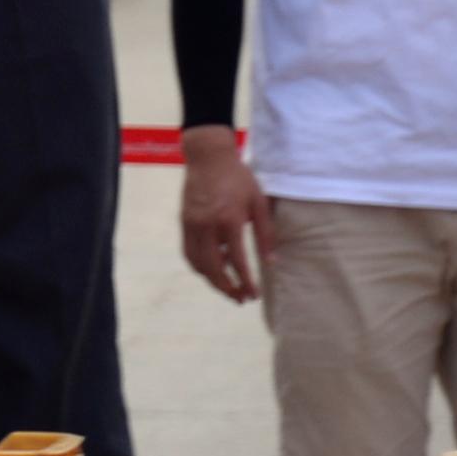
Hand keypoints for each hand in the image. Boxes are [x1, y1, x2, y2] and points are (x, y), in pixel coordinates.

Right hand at [178, 127, 269, 303]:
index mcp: (229, 220)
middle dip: (227, 287)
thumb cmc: (239, 178)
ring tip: (227, 287)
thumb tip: (271, 262)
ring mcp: (192, 223)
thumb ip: (266, 234)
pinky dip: (199, 264)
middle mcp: (207, 225)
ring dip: (211, 279)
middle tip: (240, 298)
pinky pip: (188, 251)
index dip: (246, 281)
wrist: (208, 157)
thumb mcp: (259, 203)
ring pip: (197, 262)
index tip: (254, 295)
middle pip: (212, 268)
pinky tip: (212, 267)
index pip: (237, 261)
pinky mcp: (184, 221)